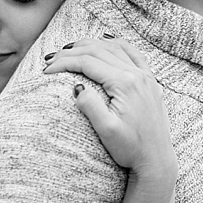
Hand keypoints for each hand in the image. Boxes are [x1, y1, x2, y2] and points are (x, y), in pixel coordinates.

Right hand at [44, 37, 177, 185]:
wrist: (156, 160)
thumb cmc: (131, 149)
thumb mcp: (107, 131)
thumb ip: (91, 107)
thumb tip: (76, 86)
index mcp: (125, 84)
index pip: (88, 63)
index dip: (64, 63)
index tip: (46, 71)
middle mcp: (137, 75)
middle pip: (99, 50)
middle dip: (72, 52)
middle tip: (52, 59)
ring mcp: (146, 77)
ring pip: (115, 47)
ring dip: (90, 45)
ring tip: (70, 49)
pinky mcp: (150, 82)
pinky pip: (133, 53)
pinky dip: (116, 44)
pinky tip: (106, 42)